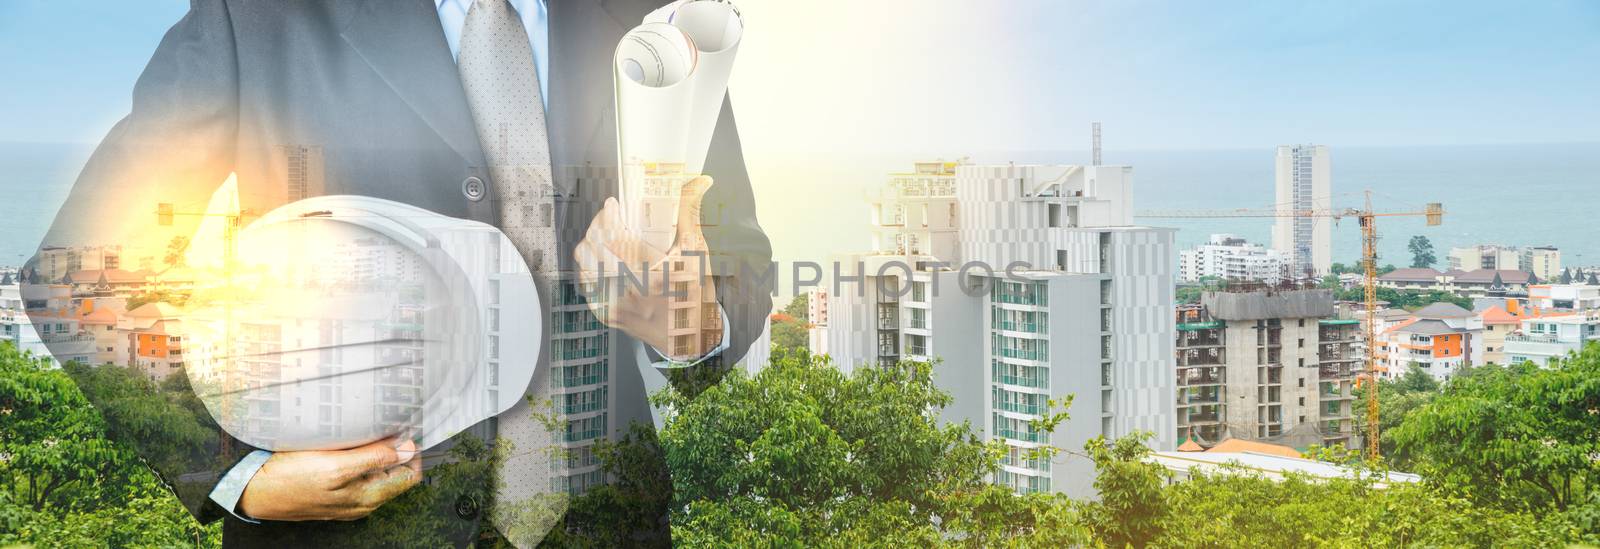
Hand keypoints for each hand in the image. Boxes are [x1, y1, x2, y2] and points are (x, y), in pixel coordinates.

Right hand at [237, 438, 420, 521]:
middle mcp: (363, 502)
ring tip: (368, 432)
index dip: (412, 451)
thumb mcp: (336, 466)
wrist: (256, 492)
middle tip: (388, 425)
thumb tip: (407, 449)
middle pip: (396, 474)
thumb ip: (374, 458)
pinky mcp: (335, 493)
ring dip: (379, 453)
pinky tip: (350, 446)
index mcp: (369, 497)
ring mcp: (349, 500)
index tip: (406, 430)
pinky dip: (362, 459)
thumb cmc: (291, 479)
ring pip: (378, 473)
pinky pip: (360, 475)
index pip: (410, 475)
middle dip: (397, 450)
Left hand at [575, 176, 722, 360]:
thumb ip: (691, 213)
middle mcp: (626, 289)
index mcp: (649, 272)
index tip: (613, 204)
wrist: (689, 338)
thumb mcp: (697, 253)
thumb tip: (701, 181)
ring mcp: (612, 303)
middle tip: (610, 216)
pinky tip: (602, 258)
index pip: (614, 235)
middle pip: (593, 244)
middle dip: (599, 224)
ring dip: (592, 243)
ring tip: (604, 235)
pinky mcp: (605, 313)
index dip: (608, 214)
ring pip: (584, 262)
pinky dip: (590, 265)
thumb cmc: (695, 294)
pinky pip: (585, 281)